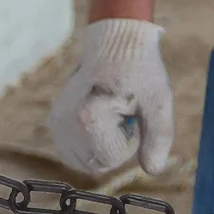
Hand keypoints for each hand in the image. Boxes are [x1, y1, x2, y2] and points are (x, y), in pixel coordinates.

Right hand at [48, 18, 173, 177]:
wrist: (117, 43)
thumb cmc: (141, 70)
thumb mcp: (159, 100)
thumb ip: (159, 136)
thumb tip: (155, 170)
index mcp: (88, 118)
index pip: (112, 159)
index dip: (132, 140)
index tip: (135, 113)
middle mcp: (64, 124)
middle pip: (97, 165)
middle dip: (118, 145)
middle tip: (126, 112)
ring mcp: (56, 124)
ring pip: (84, 162)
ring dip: (104, 145)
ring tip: (114, 113)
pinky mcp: (54, 122)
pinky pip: (75, 153)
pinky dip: (91, 143)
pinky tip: (102, 118)